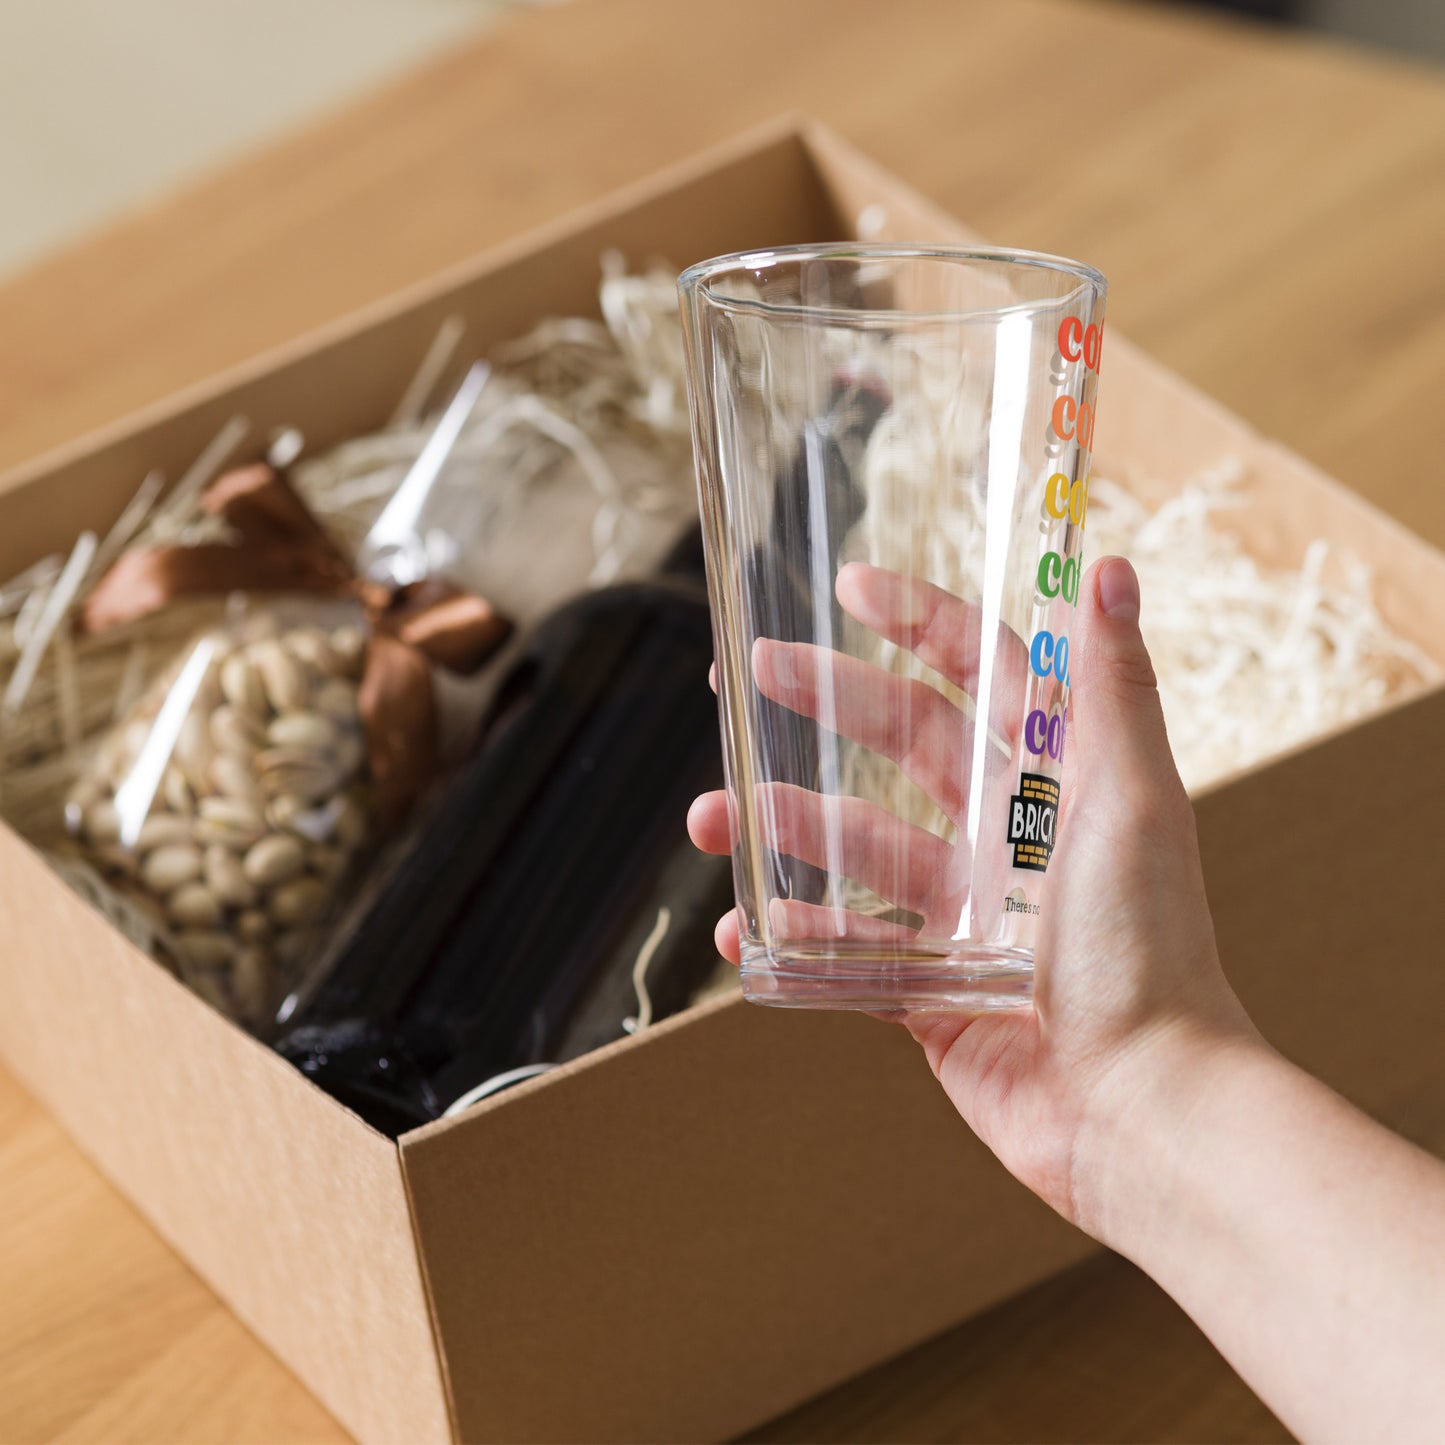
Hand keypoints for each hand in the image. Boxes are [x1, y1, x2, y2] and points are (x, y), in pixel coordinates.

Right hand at [688, 555, 1257, 1233]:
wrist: (1138, 1105)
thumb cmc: (1149, 948)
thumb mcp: (1135, 800)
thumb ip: (1113, 687)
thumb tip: (1107, 566)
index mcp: (1053, 782)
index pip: (977, 676)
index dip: (917, 624)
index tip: (850, 587)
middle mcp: (1003, 838)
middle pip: (897, 746)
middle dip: (822, 702)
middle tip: (744, 673)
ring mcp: (960, 914)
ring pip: (853, 848)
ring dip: (783, 826)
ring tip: (714, 816)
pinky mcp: (928, 988)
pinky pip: (843, 951)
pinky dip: (792, 938)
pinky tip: (743, 931)